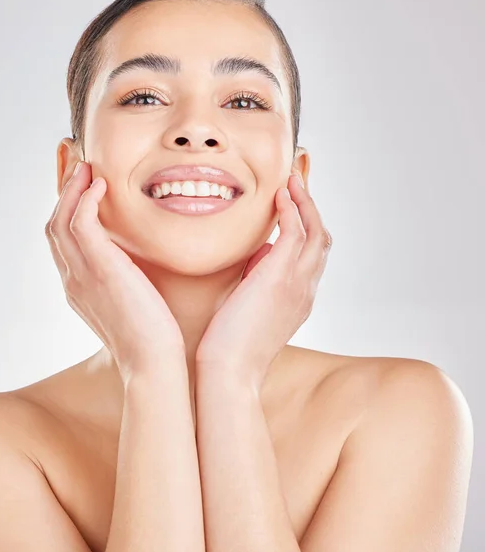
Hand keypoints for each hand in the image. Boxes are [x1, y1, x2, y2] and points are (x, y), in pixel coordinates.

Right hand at [45, 161, 185, 383]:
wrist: (153, 364)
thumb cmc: (151, 337)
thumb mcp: (131, 304)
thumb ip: (125, 282)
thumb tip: (139, 266)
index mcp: (79, 287)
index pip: (63, 239)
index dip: (66, 208)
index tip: (79, 182)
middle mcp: (73, 279)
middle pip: (54, 224)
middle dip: (62, 191)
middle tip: (75, 162)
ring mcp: (81, 275)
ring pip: (61, 220)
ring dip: (71, 188)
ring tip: (87, 165)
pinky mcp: (99, 270)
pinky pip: (80, 223)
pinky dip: (85, 199)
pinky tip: (100, 184)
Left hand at [195, 174, 331, 391]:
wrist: (230, 371)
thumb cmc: (231, 345)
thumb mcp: (251, 307)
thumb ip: (259, 279)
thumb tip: (259, 253)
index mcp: (300, 297)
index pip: (312, 254)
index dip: (307, 226)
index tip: (293, 204)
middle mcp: (306, 288)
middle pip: (322, 238)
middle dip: (312, 208)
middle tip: (297, 183)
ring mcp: (298, 283)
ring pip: (316, 231)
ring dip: (304, 202)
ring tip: (291, 180)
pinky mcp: (281, 277)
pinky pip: (295, 232)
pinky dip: (291, 209)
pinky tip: (280, 195)